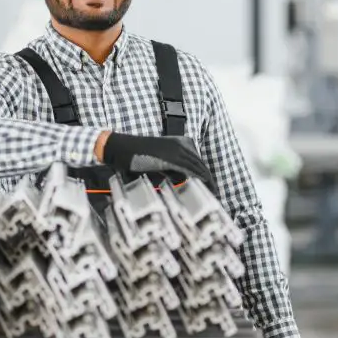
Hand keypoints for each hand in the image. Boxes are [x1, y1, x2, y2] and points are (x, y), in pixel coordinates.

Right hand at [100, 132, 215, 188]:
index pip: (197, 161)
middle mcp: (179, 146)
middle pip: (200, 164)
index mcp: (177, 144)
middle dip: (210, 179)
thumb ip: (170, 169)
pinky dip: (199, 178)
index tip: (212, 186)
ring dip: (207, 180)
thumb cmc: (136, 156)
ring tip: (213, 193)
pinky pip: (189, 169)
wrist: (121, 148)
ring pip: (198, 167)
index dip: (206, 174)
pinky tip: (204, 186)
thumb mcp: (157, 162)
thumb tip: (181, 180)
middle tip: (216, 193)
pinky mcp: (169, 158)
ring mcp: (175, 151)